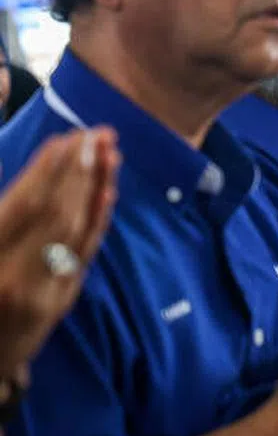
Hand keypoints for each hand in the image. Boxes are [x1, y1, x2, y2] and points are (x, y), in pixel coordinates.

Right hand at [0, 128, 118, 376]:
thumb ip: (5, 217)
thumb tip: (34, 180)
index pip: (25, 206)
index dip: (48, 170)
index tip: (66, 138)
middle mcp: (16, 277)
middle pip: (58, 214)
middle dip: (80, 170)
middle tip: (97, 134)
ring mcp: (43, 292)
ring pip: (76, 231)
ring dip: (95, 186)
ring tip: (109, 151)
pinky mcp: (61, 302)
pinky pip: (83, 254)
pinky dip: (97, 220)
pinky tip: (108, 192)